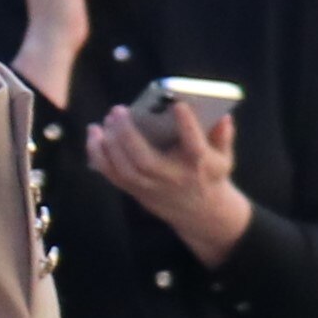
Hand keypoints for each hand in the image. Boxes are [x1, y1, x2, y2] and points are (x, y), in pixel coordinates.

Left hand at [86, 95, 253, 262]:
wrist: (200, 213)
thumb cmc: (209, 173)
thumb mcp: (223, 157)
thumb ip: (222, 136)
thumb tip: (222, 115)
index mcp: (199, 166)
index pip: (195, 147)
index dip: (188, 126)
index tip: (178, 105)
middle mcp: (173, 179)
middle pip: (146, 161)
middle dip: (129, 135)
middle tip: (119, 110)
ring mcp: (152, 188)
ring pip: (125, 170)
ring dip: (109, 145)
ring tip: (104, 121)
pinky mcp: (136, 191)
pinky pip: (112, 175)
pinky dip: (98, 155)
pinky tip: (94, 134)